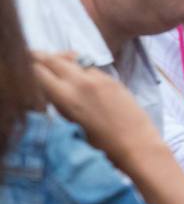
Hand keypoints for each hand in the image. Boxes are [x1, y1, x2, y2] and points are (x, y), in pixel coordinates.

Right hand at [32, 52, 161, 166]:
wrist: (137, 145)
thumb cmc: (101, 146)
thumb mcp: (70, 126)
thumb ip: (58, 104)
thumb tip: (48, 91)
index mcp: (66, 97)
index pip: (38, 71)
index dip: (30, 70)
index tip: (27, 72)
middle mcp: (81, 82)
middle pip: (53, 59)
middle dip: (41, 58)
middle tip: (34, 59)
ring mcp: (99, 79)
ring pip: (73, 62)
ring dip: (64, 63)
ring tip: (59, 69)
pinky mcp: (114, 80)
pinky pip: (91, 70)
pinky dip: (83, 72)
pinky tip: (84, 83)